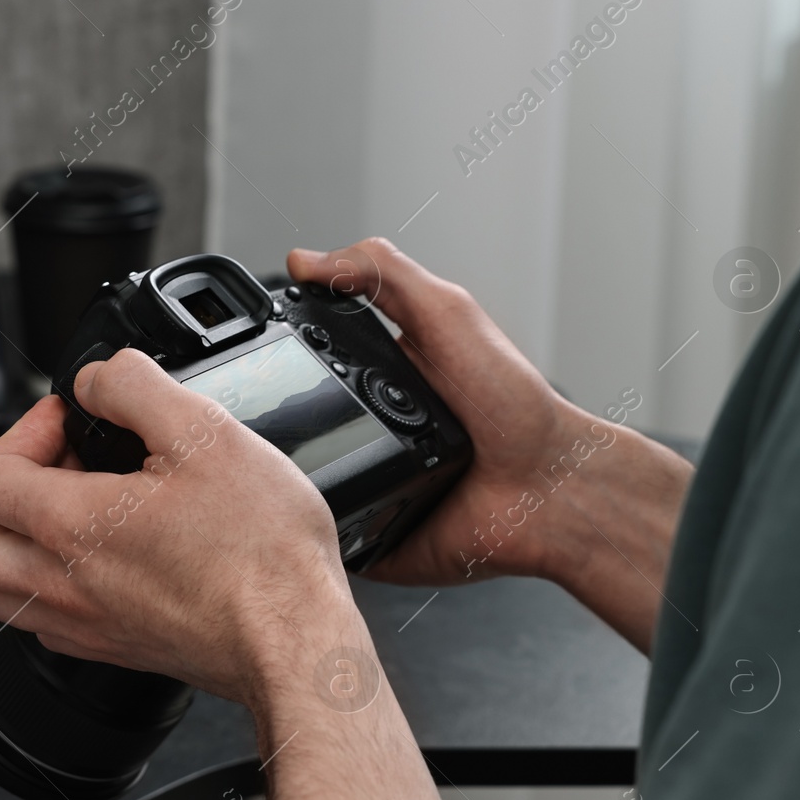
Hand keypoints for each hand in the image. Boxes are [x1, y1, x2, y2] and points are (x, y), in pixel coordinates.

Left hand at [0, 350, 369, 706]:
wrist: (294, 641)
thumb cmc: (262, 552)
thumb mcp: (204, 431)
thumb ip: (133, 386)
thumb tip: (98, 378)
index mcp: (69, 525)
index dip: (24, 430)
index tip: (73, 423)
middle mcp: (60, 583)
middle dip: (0, 491)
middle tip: (61, 468)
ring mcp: (81, 624)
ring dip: (17, 540)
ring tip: (77, 512)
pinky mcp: (110, 648)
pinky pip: (42, 619)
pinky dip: (51, 583)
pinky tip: (105, 557)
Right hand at [291, 238, 691, 650]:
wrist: (550, 490)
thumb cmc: (517, 406)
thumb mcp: (447, 313)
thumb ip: (382, 275)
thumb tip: (306, 259)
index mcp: (381, 375)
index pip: (308, 360)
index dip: (277, 354)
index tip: (248, 348)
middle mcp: (370, 429)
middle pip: (291, 424)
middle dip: (266, 424)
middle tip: (250, 415)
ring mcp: (368, 485)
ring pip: (297, 483)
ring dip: (281, 478)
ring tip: (267, 466)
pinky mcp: (373, 539)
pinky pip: (325, 539)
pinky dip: (313, 530)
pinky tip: (304, 515)